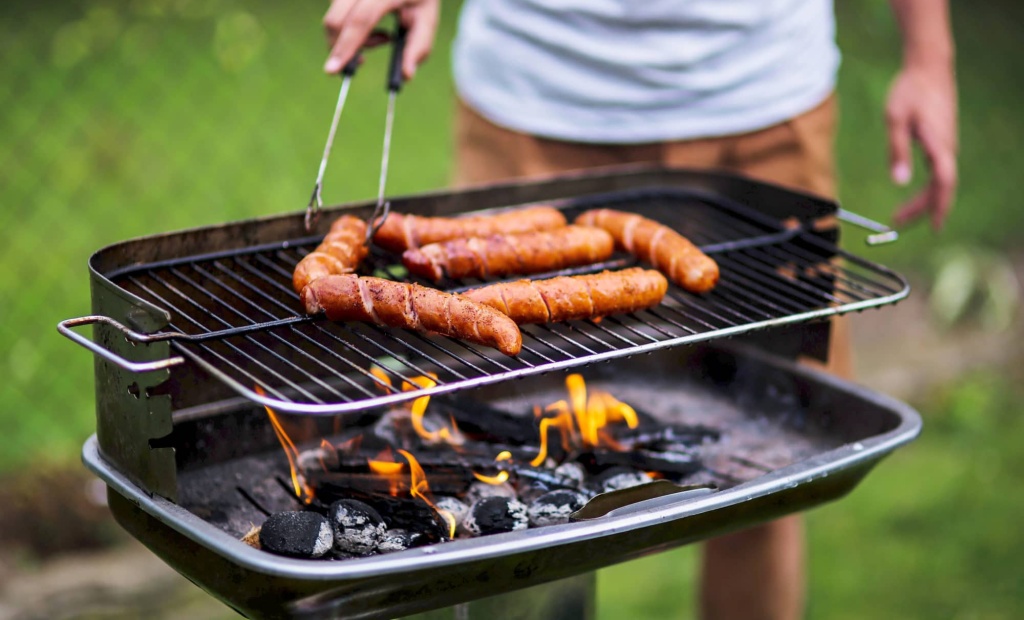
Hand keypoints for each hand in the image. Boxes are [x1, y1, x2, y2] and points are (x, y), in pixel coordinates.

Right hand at [323, 0, 439, 79]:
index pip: (359, 20)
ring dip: (351, 38)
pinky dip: (348, 28)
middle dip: (342, 47)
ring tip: (383, 36)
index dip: (345, 46)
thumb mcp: (427, 18)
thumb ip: (419, 46)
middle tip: (364, 60)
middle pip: (336, 20)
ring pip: (334, 18)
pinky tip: (371, 25)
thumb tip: (406, 75)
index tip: (332, 70)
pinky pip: (335, 12)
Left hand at [885, 61, 957, 229]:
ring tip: (900, 214)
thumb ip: (897, 150)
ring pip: (940, 181)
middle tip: (897, 222)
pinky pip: (939, 172)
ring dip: (923, 200)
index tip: (934, 226)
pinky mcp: (942, 140)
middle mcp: (948, 147)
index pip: (943, 184)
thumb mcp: (895, 119)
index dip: (939, 207)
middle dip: (922, 209)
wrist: (928, 67)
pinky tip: (916, 194)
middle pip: (941, 187)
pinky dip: (928, 187)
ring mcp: (947, 144)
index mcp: (939, 145)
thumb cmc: (910, 90)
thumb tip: (898, 182)